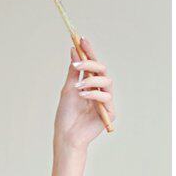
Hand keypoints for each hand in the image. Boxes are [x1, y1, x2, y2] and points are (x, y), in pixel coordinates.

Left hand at [54, 35, 115, 151]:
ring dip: (91, 81)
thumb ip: (73, 72)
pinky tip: (83, 96)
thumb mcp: (68, 89)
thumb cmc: (66, 116)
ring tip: (77, 88)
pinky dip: (94, 94)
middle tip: (77, 65)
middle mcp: (99, 90)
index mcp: (89, 85)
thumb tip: (74, 50)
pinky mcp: (110, 112)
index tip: (82, 39)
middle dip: (90, 64)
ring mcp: (105, 101)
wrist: (66, 136)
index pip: (92, 64)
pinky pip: (106, 96)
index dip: (88, 51)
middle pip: (101, 70)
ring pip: (106, 81)